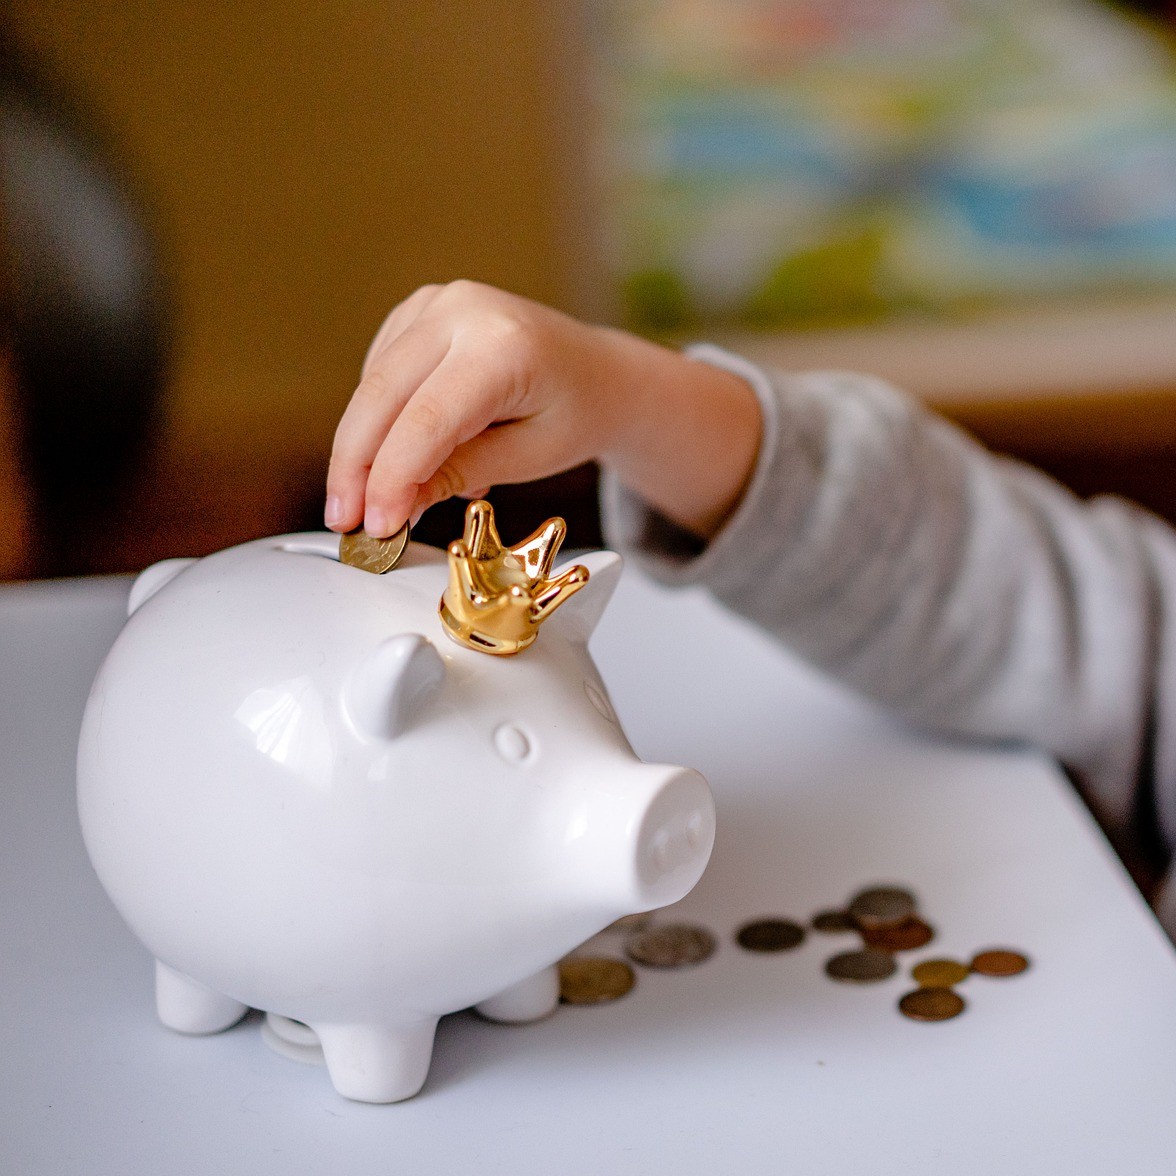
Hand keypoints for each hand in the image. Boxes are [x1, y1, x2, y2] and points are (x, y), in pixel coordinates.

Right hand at [325, 281, 760, 540]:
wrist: (596, 373)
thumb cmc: (574, 414)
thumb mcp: (527, 458)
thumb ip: (457, 474)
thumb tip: (392, 505)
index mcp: (505, 346)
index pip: (426, 419)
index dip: (391, 477)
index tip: (375, 525)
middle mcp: (465, 310)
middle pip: (383, 395)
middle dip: (356, 466)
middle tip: (346, 522)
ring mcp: (438, 302)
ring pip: (371, 384)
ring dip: (362, 448)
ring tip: (376, 502)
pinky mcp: (420, 310)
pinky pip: (379, 370)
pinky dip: (379, 418)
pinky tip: (401, 454)